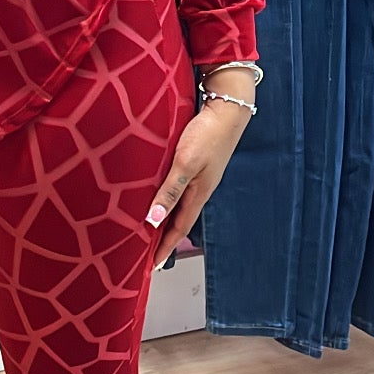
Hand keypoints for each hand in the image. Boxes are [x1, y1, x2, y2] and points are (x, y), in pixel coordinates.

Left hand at [147, 78, 255, 269]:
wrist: (227, 108)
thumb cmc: (207, 134)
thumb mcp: (185, 164)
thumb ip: (170, 191)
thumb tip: (153, 219)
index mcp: (198, 194)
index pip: (178, 228)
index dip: (164, 247)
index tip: (152, 265)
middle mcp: (199, 189)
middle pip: (178, 219)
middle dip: (163, 238)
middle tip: (146, 252)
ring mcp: (199, 176)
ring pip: (178, 204)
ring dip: (164, 218)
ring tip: (148, 229)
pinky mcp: (196, 163)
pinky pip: (178, 188)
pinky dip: (167, 198)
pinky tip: (158, 195)